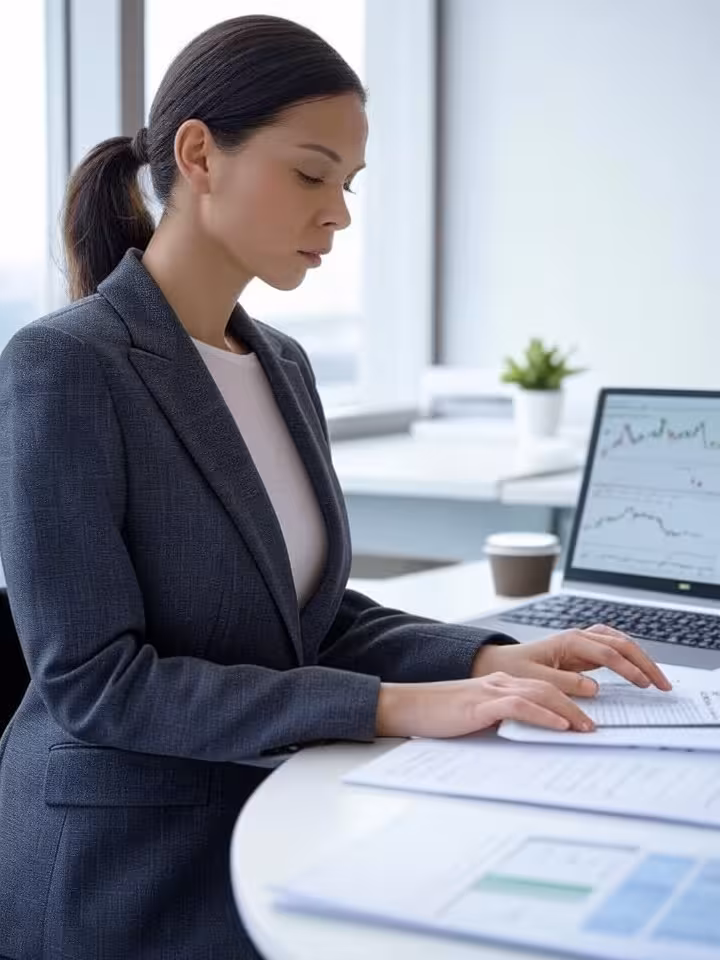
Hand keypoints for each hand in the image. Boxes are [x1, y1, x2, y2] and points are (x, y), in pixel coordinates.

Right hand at [376, 671, 600, 738]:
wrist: (409, 706)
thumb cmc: (440, 714)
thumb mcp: (478, 716)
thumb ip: (502, 720)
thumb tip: (529, 738)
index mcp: (501, 684)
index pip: (544, 687)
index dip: (569, 700)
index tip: (586, 719)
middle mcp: (500, 682)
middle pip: (549, 688)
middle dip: (577, 705)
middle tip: (595, 726)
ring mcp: (491, 691)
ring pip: (540, 694)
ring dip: (568, 711)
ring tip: (586, 728)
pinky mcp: (481, 704)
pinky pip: (520, 707)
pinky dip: (543, 716)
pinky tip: (559, 726)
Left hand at [472, 624, 671, 698]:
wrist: (499, 664)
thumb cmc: (513, 670)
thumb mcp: (535, 680)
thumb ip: (564, 684)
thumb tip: (595, 687)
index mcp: (568, 641)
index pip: (607, 653)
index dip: (628, 669)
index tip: (644, 684)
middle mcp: (577, 637)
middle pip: (620, 643)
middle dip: (644, 662)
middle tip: (661, 683)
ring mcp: (580, 642)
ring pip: (619, 642)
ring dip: (639, 657)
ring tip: (656, 677)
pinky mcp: (581, 651)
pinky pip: (611, 648)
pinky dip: (627, 655)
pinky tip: (637, 668)